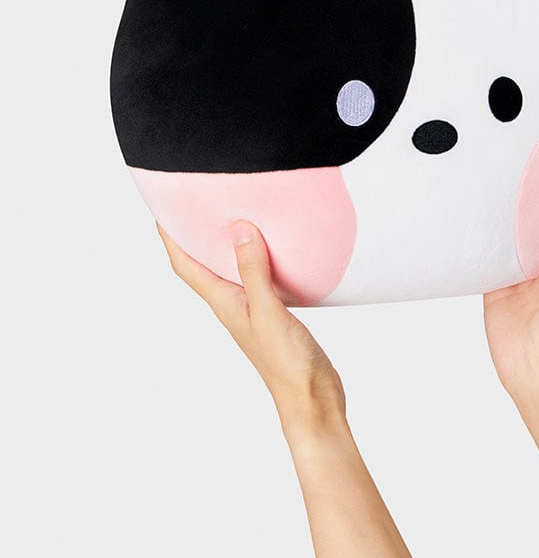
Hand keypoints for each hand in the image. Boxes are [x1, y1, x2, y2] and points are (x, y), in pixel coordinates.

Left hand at [157, 220, 345, 434]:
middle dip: (194, 235)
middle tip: (194, 205)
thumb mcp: (268, 311)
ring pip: (231, 270)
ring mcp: (253, 309)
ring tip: (230, 216)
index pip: (187, 266)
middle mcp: (233, 304)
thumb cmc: (286, 363)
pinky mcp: (274, 312)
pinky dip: (257, 258)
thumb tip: (239, 229)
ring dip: (225, 245)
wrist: (311, 397)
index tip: (163, 210)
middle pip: (203, 265)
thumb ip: (254, 271)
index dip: (171, 238)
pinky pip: (258, 277)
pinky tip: (272, 248)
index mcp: (224, 303)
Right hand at [483, 192, 538, 396]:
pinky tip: (471, 220)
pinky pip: (485, 256)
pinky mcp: (493, 284)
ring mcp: (516, 272)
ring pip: (508, 236)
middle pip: (536, 223)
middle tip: (520, 165)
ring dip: (502, 218)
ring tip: (493, 184)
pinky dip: (479, 241)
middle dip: (530, 201)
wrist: (533, 369)